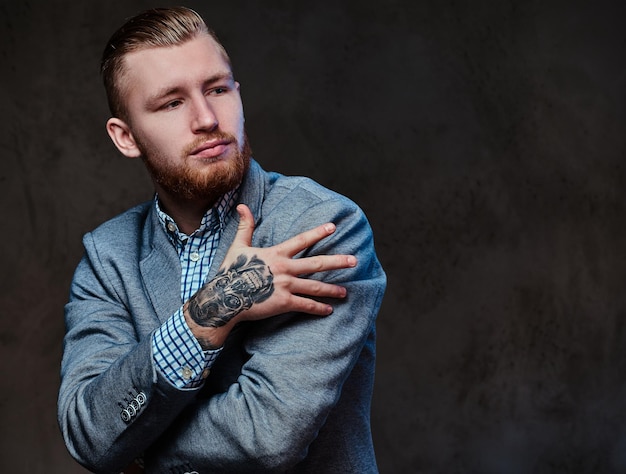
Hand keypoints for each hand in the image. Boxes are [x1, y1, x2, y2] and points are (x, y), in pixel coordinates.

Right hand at [184, 204, 355, 348]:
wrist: (224, 296)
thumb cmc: (230, 271)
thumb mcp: (238, 245)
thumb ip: (245, 226)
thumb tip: (242, 206)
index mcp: (276, 253)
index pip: (301, 240)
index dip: (318, 233)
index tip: (333, 227)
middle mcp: (284, 268)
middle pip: (316, 263)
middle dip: (337, 262)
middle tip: (354, 261)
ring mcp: (285, 285)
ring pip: (315, 287)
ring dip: (332, 289)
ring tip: (346, 292)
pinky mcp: (283, 302)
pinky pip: (305, 305)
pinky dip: (318, 308)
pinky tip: (329, 310)